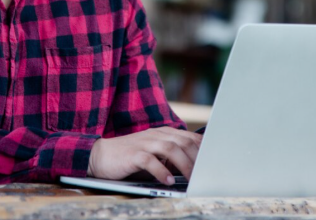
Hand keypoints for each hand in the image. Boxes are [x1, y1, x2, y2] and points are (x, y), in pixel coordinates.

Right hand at [87, 127, 202, 184]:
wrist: (101, 155)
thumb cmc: (130, 157)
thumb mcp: (154, 153)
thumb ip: (171, 156)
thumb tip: (194, 167)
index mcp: (163, 133)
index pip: (189, 137)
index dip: (203, 149)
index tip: (214, 162)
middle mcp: (156, 135)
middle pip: (183, 142)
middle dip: (197, 158)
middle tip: (206, 174)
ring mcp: (144, 143)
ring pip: (170, 149)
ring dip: (184, 164)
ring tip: (192, 179)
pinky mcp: (133, 154)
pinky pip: (150, 160)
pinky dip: (161, 171)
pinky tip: (168, 181)